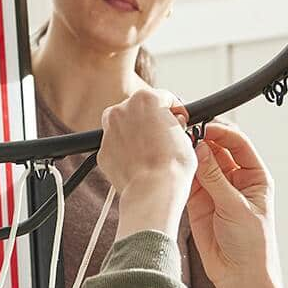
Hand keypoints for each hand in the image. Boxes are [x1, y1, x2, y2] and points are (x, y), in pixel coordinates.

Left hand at [99, 88, 196, 239]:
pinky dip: (125, 152)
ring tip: (151, 151)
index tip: (178, 119)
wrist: (153, 191)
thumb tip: (171, 124)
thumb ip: (173, 123)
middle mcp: (121, 110)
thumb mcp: (184, 135)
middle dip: (151, 121)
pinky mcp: (102, 152)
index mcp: (144, 99)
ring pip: (124, 128)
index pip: (163, 97)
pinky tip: (139, 163)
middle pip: (139, 110)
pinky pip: (116, 147)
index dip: (175, 109)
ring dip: (136, 135)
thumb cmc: (172, 165)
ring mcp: (108, 132)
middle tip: (164, 137)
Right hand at [186, 122, 280, 287]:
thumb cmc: (252, 244)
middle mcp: (235, 180)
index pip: (238, 144)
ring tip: (176, 149)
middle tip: (185, 135)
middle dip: (202, 140)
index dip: (222, 133)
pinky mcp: (198, 202)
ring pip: (201, 163)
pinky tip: (173, 167)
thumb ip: (216, 178)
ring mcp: (216, 190)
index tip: (204, 128)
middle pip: (217, 149)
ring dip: (190, 155)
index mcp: (254, 177)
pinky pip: (189, 180)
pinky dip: (181, 173)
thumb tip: (201, 148)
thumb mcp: (236, 207)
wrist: (239, 275)